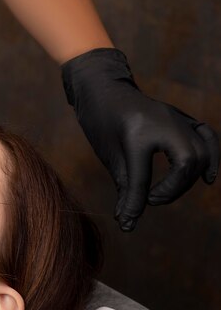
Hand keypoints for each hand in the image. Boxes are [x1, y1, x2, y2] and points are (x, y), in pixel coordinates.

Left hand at [62, 48, 218, 230]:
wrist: (103, 87)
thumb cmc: (100, 121)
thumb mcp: (108, 155)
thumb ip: (123, 187)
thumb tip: (127, 222)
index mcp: (138, 132)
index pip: (143, 176)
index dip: (137, 202)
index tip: (129, 218)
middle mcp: (164, 122)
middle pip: (186, 163)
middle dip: (172, 190)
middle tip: (150, 201)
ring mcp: (176, 117)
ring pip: (200, 152)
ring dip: (187, 180)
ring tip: (165, 193)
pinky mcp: (181, 118)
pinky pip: (206, 136)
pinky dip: (211, 157)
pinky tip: (206, 179)